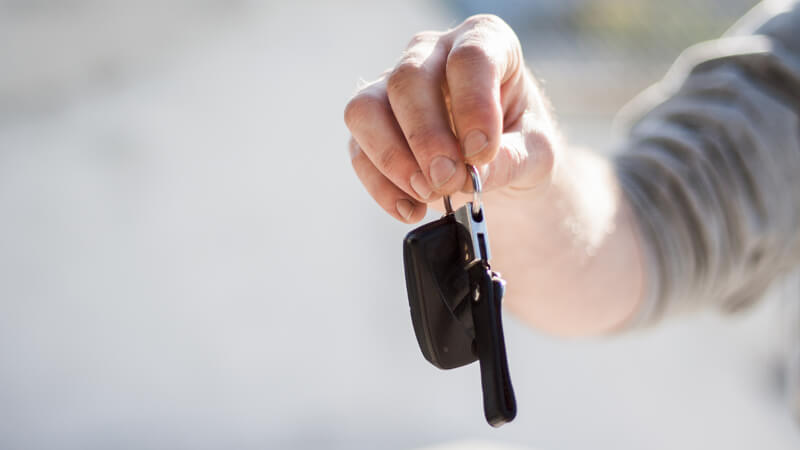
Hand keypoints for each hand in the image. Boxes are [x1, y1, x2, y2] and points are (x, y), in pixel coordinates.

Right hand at [344, 14, 558, 222]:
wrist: (498, 164)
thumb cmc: (520, 143)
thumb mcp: (535, 153)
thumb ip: (510, 160)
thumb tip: (469, 175)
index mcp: (484, 41)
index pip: (470, 57)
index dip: (474, 106)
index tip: (482, 153)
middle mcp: (432, 54)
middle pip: (408, 80)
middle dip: (426, 138)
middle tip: (449, 181)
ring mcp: (393, 86)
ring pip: (366, 109)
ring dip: (393, 159)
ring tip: (427, 194)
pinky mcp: (371, 125)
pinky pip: (358, 150)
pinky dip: (382, 186)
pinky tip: (412, 209)